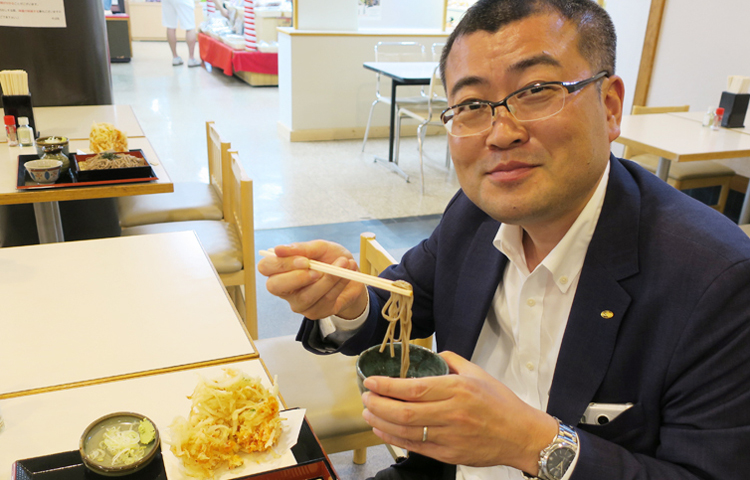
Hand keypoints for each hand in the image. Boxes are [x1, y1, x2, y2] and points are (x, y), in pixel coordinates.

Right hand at [257, 241, 367, 319]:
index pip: (265, 267)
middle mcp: (285, 288)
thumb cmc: (331, 258)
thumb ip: (302, 248)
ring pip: (305, 296)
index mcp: (280, 269)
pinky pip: (325, 300)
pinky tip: (347, 274)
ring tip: (343, 263)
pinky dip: (339, 285)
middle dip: (297, 277)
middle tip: (318, 270)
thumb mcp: (319, 248)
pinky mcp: (315, 312)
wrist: (353, 273)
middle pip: (275, 287)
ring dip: (328, 279)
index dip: (281, 264)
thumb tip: (279, 249)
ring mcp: (298, 303)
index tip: (304, 260)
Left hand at [361, 351, 556, 472]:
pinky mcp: (449, 454)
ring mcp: (450, 437)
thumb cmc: (500, 403)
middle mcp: (452, 413)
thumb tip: (428, 354)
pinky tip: (383, 430)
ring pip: (406, 432)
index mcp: (458, 389)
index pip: (414, 389)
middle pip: (404, 412)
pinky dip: (394, 439)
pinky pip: (415, 447)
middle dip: (377, 405)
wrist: (521, 435)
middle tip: (365, 398)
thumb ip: (450, 360)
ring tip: (368, 413)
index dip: (387, 387)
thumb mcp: (477, 373)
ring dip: (381, 423)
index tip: (371, 382)